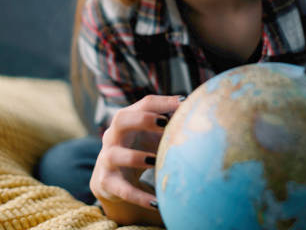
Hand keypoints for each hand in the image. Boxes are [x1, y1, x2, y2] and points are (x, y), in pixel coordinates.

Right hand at [90, 95, 182, 223]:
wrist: (111, 179)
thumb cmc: (138, 150)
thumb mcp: (151, 136)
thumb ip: (169, 125)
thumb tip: (197, 113)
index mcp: (127, 121)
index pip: (143, 104)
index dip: (162, 103)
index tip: (184, 104)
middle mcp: (113, 136)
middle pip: (120, 119)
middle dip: (142, 120)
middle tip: (164, 123)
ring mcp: (107, 159)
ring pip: (115, 154)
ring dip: (136, 157)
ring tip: (155, 162)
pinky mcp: (107, 182)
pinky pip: (123, 189)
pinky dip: (140, 197)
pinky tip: (157, 203)